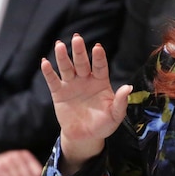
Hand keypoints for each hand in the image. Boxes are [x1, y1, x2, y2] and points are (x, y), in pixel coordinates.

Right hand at [40, 33, 131, 174]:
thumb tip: (129, 87)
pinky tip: (45, 62)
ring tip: (59, 45)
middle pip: (82, 63)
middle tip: (77, 38)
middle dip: (79, 51)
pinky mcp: (59, 93)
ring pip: (67, 68)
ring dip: (63, 57)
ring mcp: (71, 85)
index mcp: (100, 82)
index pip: (100, 67)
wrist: (85, 137)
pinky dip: (48, 72)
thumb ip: (120, 102)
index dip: (99, 57)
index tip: (97, 47)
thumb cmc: (103, 125)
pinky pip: (53, 81)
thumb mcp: (115, 115)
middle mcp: (85, 80)